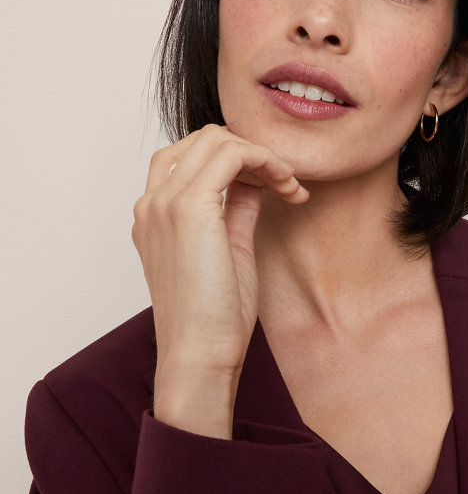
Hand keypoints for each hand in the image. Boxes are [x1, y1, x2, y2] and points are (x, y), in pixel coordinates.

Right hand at [132, 124, 307, 436]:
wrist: (200, 354)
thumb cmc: (214, 318)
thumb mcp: (229, 251)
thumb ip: (236, 210)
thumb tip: (255, 182)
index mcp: (155, 216)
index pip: (192, 158)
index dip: (240, 162)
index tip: (276, 188)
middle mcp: (152, 203)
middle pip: (204, 140)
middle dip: (254, 153)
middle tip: (288, 184)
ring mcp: (165, 202)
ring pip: (217, 139)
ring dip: (263, 154)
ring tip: (290, 186)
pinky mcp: (188, 208)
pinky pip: (231, 154)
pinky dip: (265, 160)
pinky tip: (287, 187)